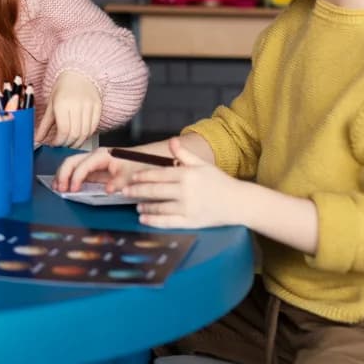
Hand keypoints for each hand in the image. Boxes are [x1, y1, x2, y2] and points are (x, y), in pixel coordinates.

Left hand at [36, 70, 102, 147]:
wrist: (78, 74)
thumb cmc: (62, 89)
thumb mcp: (50, 105)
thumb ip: (44, 124)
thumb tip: (38, 139)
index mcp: (62, 104)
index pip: (63, 130)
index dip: (59, 141)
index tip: (54, 144)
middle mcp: (77, 105)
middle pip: (75, 134)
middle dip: (67, 144)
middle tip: (62, 145)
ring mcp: (89, 106)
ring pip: (86, 133)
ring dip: (78, 142)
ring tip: (71, 143)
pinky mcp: (98, 106)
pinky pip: (94, 127)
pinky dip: (87, 135)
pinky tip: (80, 136)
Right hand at [47, 146, 140, 192]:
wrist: (145, 159)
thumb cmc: (137, 164)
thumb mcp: (130, 175)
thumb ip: (118, 183)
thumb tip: (107, 189)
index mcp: (102, 156)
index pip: (83, 166)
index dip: (76, 178)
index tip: (72, 189)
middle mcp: (94, 156)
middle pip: (71, 162)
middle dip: (63, 174)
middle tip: (60, 188)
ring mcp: (92, 162)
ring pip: (71, 165)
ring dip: (62, 175)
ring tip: (57, 187)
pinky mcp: (93, 168)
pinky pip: (76, 171)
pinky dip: (68, 177)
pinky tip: (64, 184)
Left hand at [122, 138, 246, 229]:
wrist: (238, 202)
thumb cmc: (219, 182)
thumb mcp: (202, 164)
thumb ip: (184, 154)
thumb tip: (171, 141)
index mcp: (187, 174)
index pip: (158, 174)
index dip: (142, 176)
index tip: (132, 177)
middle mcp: (185, 191)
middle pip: (154, 190)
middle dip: (137, 191)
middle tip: (124, 192)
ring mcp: (187, 207)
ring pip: (159, 207)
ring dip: (144, 206)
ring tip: (137, 205)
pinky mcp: (190, 222)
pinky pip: (167, 222)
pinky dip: (152, 220)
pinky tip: (143, 219)